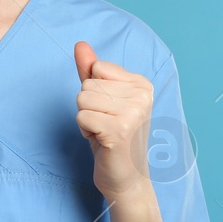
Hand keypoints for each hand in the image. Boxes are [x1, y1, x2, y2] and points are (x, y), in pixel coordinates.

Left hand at [73, 40, 154, 203]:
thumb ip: (91, 70)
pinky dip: (85, 131)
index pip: (97, 68)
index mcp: (142, 84)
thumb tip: (80, 44)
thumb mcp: (101, 99)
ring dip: (86, 119)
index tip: (108, 111)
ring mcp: (133, 112)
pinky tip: (102, 141)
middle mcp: (142, 95)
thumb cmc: (112, 136)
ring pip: (82, 99)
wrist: (125, 178)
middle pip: (87, 84)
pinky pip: (81, 116)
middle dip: (88, 107)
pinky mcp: (120, 129)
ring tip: (104, 133)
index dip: (94, 91)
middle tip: (106, 126)